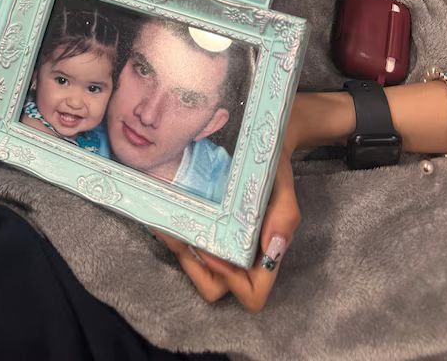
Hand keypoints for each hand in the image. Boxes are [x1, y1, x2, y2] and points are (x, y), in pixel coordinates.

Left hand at [154, 146, 299, 310]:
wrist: (261, 152)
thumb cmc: (274, 172)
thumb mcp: (283, 188)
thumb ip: (284, 217)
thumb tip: (273, 249)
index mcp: (266, 257)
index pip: (251, 294)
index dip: (231, 280)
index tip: (213, 249)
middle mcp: (243, 260)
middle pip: (215, 288)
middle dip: (194, 267)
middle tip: (180, 235)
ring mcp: (224, 248)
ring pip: (197, 270)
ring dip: (179, 251)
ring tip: (164, 223)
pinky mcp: (209, 233)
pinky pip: (190, 247)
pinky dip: (176, 235)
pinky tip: (162, 216)